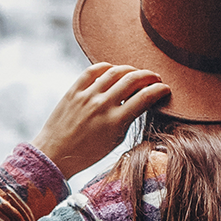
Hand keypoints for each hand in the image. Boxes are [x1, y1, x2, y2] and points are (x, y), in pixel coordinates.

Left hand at [31, 63, 171, 177]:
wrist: (55, 154)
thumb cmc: (87, 153)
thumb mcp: (115, 140)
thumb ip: (129, 119)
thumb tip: (142, 100)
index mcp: (115, 121)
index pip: (146, 97)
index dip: (160, 89)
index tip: (165, 89)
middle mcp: (102, 105)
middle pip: (133, 79)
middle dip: (149, 76)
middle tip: (155, 78)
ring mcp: (87, 96)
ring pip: (115, 71)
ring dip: (130, 69)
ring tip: (136, 73)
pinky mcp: (73, 91)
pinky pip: (93, 70)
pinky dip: (106, 67)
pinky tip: (113, 70)